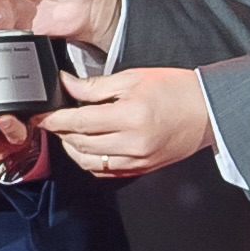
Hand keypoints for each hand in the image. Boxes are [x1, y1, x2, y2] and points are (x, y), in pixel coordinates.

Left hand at [42, 64, 217, 180]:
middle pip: (81, 144)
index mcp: (131, 117)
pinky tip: (87, 148)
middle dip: (61, 133)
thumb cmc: (176, 90)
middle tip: (53, 121)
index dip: (55, 120)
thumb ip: (96, 86)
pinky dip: (90, 162)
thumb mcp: (133, 78)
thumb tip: (67, 85)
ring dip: (73, 149)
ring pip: (90, 163)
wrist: (207, 111)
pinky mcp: (142, 169)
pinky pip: (106, 172)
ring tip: (68, 133)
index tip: (42, 116)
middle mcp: (133, 144)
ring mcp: (137, 160)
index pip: (80, 123)